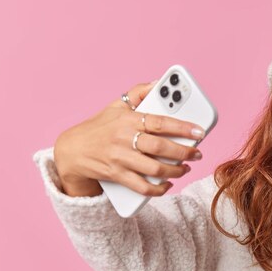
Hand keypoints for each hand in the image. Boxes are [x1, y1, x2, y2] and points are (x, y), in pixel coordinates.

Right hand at [53, 81, 205, 196]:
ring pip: (155, 169)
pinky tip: (168, 184)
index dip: (182, 127)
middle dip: (184, 152)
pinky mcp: (116, 175)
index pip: (160, 122)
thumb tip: (158, 82)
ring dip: (176, 171)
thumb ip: (138, 92)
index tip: (199, 132)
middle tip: (197, 153)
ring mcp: (120, 158)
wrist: (71, 150)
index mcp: (128, 120)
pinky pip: (142, 187)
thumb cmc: (99, 127)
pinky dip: (159, 189)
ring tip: (186, 168)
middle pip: (160, 147)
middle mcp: (124, 139)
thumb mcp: (116, 105)